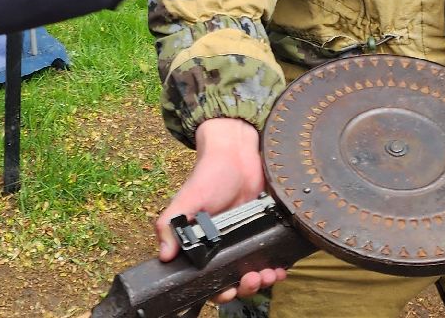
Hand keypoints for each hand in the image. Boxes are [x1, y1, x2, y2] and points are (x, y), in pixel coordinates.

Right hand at [155, 119, 286, 301]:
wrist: (238, 152)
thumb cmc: (209, 174)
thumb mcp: (188, 198)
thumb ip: (171, 224)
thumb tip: (164, 255)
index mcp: (200, 244)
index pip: (207, 279)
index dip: (218, 290)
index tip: (228, 290)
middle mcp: (221, 247)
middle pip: (233, 281)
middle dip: (244, 287)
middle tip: (252, 279)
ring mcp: (244, 240)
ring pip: (253, 273)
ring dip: (262, 280)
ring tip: (269, 274)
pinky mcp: (263, 232)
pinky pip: (270, 257)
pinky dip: (276, 267)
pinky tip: (280, 268)